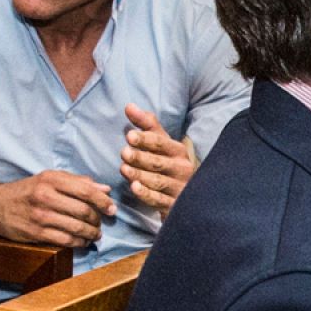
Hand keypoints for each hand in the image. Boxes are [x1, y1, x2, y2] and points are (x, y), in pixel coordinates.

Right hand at [0, 170, 114, 246]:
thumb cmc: (27, 191)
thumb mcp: (49, 178)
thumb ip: (77, 182)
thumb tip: (104, 189)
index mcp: (51, 180)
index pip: (86, 190)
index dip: (103, 201)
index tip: (111, 209)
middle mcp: (46, 196)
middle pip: (83, 210)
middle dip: (98, 219)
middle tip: (102, 222)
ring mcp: (41, 216)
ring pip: (77, 227)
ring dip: (91, 233)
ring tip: (96, 234)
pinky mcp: (37, 233)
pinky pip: (65, 240)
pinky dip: (79, 243)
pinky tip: (83, 242)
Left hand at [120, 103, 194, 217]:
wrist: (186, 196)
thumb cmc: (168, 165)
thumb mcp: (161, 144)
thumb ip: (146, 124)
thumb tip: (128, 106)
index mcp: (178, 151)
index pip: (161, 143)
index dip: (146, 139)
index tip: (129, 136)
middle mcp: (181, 168)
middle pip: (158, 162)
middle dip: (141, 157)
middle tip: (124, 153)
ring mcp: (179, 188)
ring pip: (157, 181)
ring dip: (140, 175)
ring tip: (124, 169)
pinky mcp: (174, 205)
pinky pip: (159, 200)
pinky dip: (146, 194)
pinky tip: (134, 188)